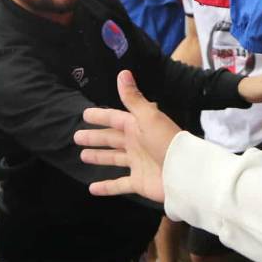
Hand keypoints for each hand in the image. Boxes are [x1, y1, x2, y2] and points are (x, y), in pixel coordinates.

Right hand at [75, 70, 181, 202]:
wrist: (184, 172)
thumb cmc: (166, 141)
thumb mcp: (148, 116)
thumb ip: (133, 98)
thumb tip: (123, 73)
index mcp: (139, 126)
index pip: (115, 119)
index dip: (101, 116)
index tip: (85, 114)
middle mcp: (137, 144)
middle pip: (112, 139)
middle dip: (95, 138)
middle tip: (77, 137)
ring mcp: (137, 164)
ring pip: (113, 159)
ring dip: (99, 157)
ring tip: (83, 156)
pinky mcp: (139, 182)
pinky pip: (118, 185)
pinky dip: (105, 188)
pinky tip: (92, 188)